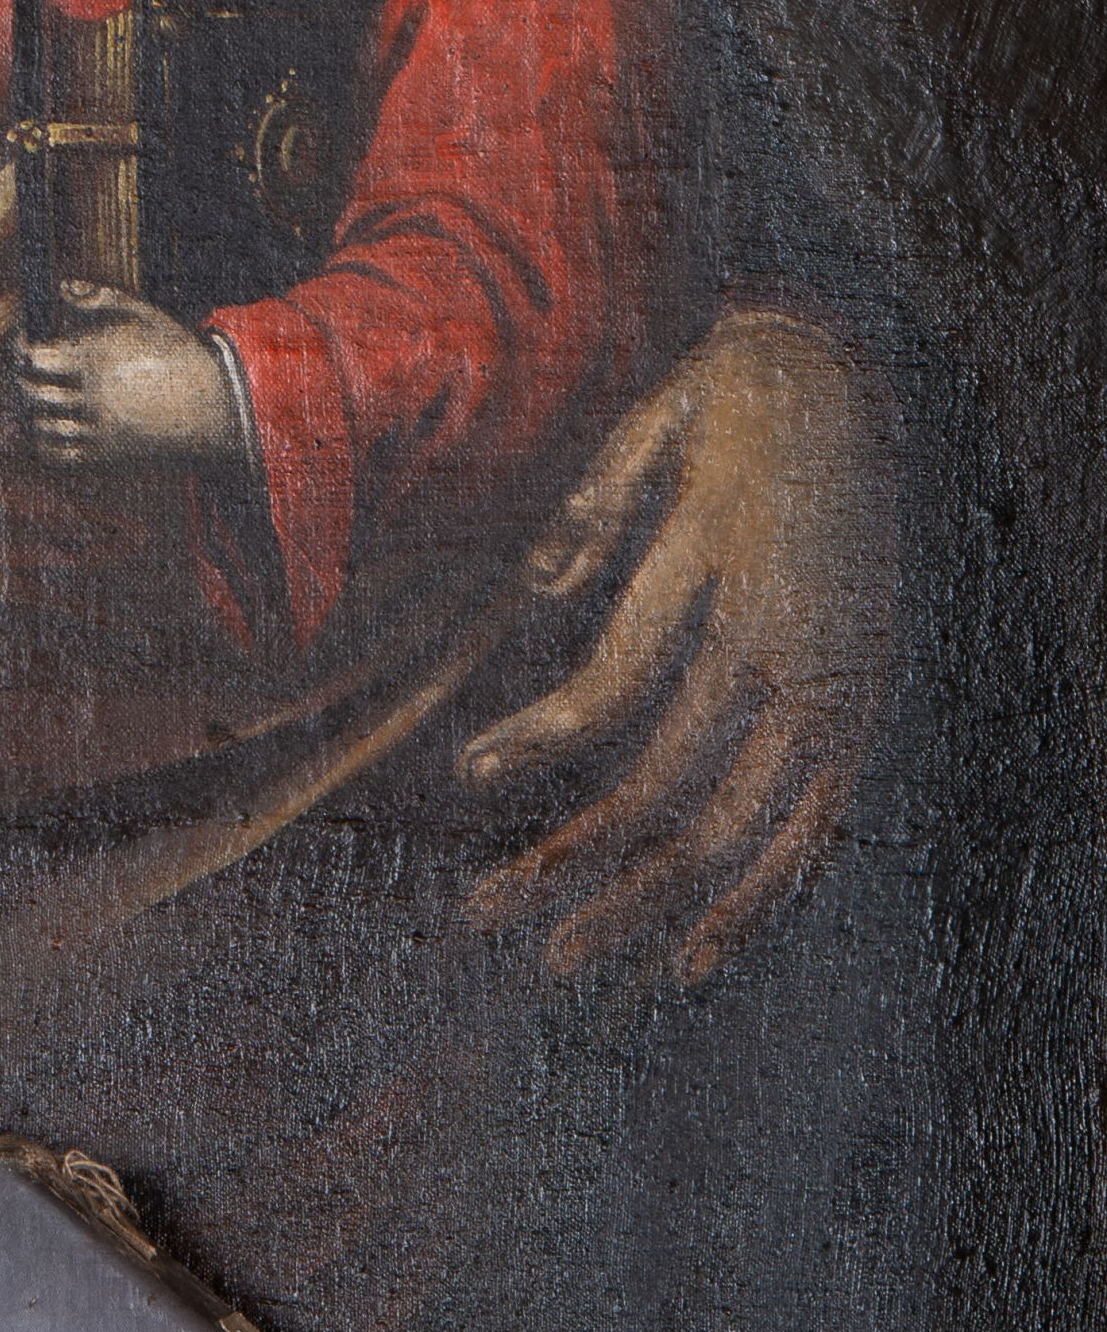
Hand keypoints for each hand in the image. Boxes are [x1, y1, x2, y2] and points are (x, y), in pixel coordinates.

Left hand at [15, 285, 244, 468]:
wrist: (215, 406)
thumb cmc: (176, 352)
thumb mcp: (143, 314)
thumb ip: (99, 297)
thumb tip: (60, 286)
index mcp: (96, 358)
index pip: (32, 356)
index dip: (20, 346)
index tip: (24, 341)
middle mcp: (92, 396)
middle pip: (30, 391)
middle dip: (21, 377)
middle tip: (25, 368)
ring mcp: (98, 430)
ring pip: (39, 426)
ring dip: (32, 410)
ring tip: (39, 397)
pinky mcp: (106, 457)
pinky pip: (57, 456)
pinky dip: (44, 442)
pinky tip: (53, 425)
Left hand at [460, 303, 898, 984]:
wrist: (853, 378)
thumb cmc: (731, 397)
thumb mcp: (654, 423)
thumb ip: (596, 506)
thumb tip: (537, 591)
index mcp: (717, 566)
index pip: (616, 684)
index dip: (539, 735)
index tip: (470, 767)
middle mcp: (778, 641)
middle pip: (665, 787)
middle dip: (572, 860)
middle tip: (490, 913)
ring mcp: (830, 687)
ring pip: (735, 833)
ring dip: (646, 902)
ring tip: (566, 952)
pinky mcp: (861, 711)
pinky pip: (815, 833)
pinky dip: (758, 901)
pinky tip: (696, 953)